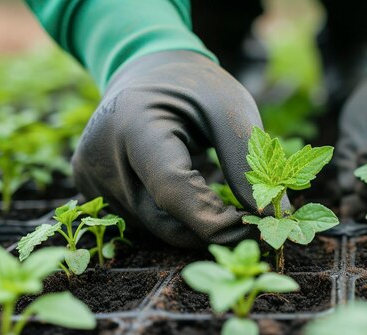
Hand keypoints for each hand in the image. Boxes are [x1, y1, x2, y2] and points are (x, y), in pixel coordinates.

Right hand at [73, 51, 275, 246]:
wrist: (148, 72)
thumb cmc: (194, 87)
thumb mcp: (231, 109)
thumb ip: (249, 162)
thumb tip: (275, 216)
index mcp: (133, 126)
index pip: (172, 190)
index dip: (215, 219)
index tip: (256, 227)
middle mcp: (100, 158)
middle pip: (162, 221)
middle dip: (213, 230)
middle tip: (254, 226)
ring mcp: (91, 178)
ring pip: (155, 228)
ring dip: (197, 224)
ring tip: (224, 195)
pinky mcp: (94, 191)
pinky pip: (144, 221)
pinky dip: (178, 217)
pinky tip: (194, 190)